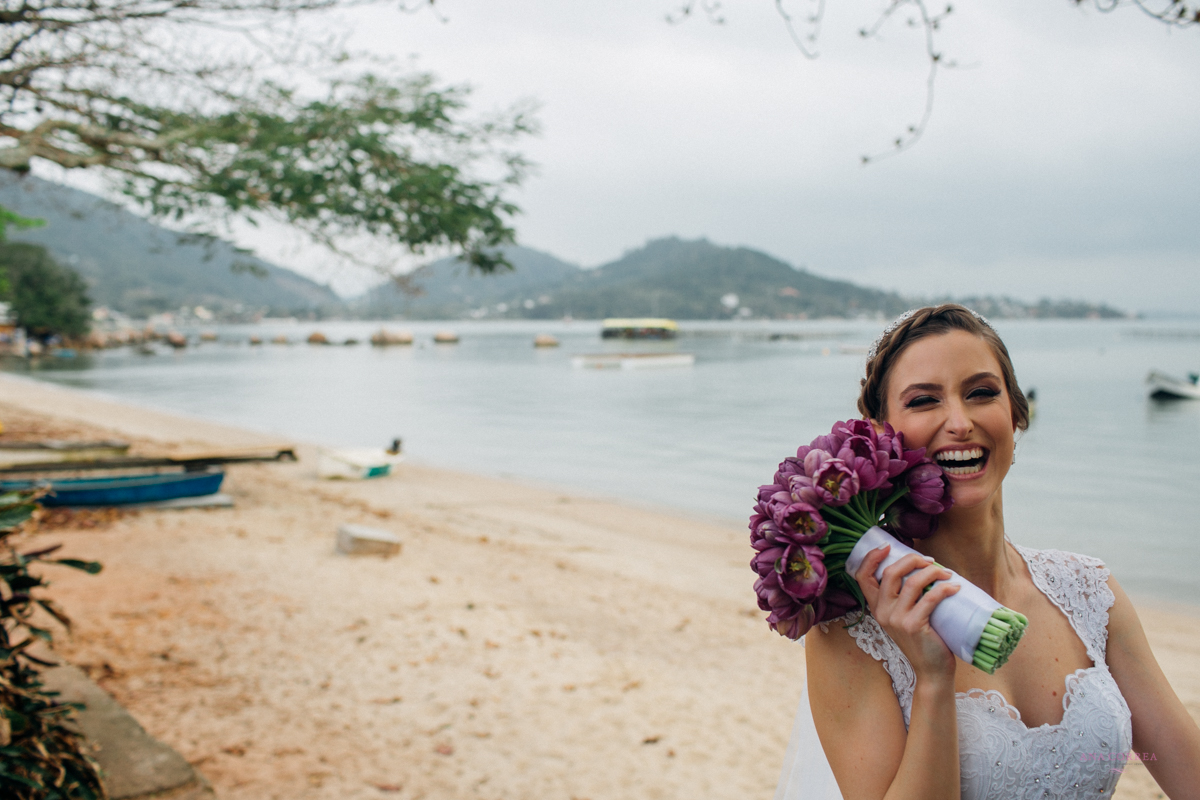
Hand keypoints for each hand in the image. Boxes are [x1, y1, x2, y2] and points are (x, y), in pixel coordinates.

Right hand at [855, 545, 960, 680]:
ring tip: (947, 574)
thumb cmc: (922, 640)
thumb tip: (921, 568)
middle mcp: (882, 612)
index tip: (887, 546)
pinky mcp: (914, 625)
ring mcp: (896, 619)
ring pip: (912, 582)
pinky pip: (930, 598)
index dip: (871, 558)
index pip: (862, 576)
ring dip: (933, 572)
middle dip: (912, 560)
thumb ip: (903, 598)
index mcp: (876, 608)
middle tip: (930, 561)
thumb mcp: (903, 617)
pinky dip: (945, 589)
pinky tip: (955, 588)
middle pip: (890, 573)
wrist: (931, 670)